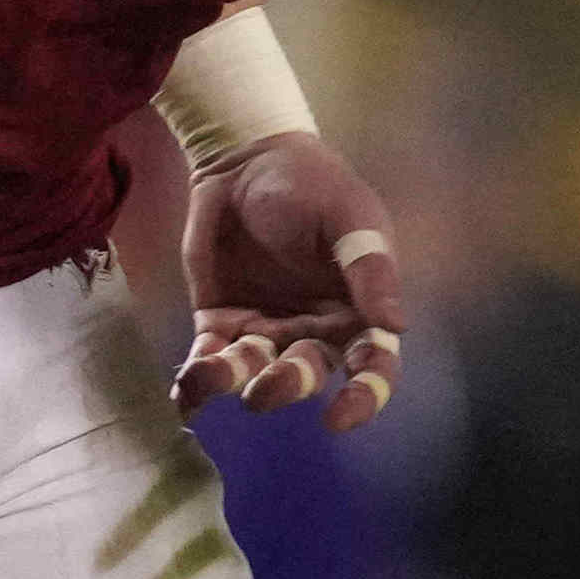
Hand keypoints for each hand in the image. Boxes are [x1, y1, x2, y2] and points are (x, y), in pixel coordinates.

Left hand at [171, 133, 406, 434]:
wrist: (244, 160)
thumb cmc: (310, 184)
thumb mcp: (348, 216)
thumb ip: (368, 268)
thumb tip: (395, 325)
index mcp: (357, 308)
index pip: (372, 363)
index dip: (363, 396)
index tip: (341, 419)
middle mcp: (314, 329)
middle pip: (307, 374)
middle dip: (285, 387)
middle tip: (261, 390)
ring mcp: (266, 328)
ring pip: (255, 371)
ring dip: (233, 381)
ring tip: (207, 378)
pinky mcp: (221, 322)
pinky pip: (211, 359)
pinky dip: (197, 381)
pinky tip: (184, 393)